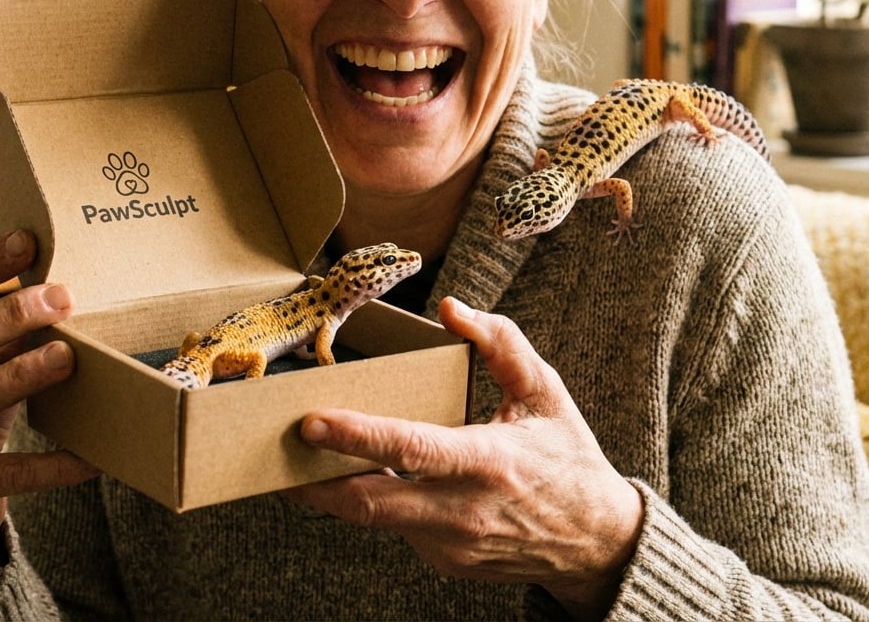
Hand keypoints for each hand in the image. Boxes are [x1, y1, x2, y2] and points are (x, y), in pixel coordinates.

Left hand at [282, 297, 643, 619]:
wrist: (595, 541)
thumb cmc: (566, 458)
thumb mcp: (544, 393)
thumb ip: (501, 343)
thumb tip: (452, 308)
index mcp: (488, 462)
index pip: (411, 448)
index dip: (357, 436)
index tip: (312, 421)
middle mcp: (463, 510)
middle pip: (367, 503)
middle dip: (311, 483)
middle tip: (272, 453)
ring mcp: (450, 545)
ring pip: (374, 518)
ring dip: (334, 491)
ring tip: (299, 461)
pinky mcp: (443, 562)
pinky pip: (396, 527)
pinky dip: (374, 501)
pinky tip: (360, 476)